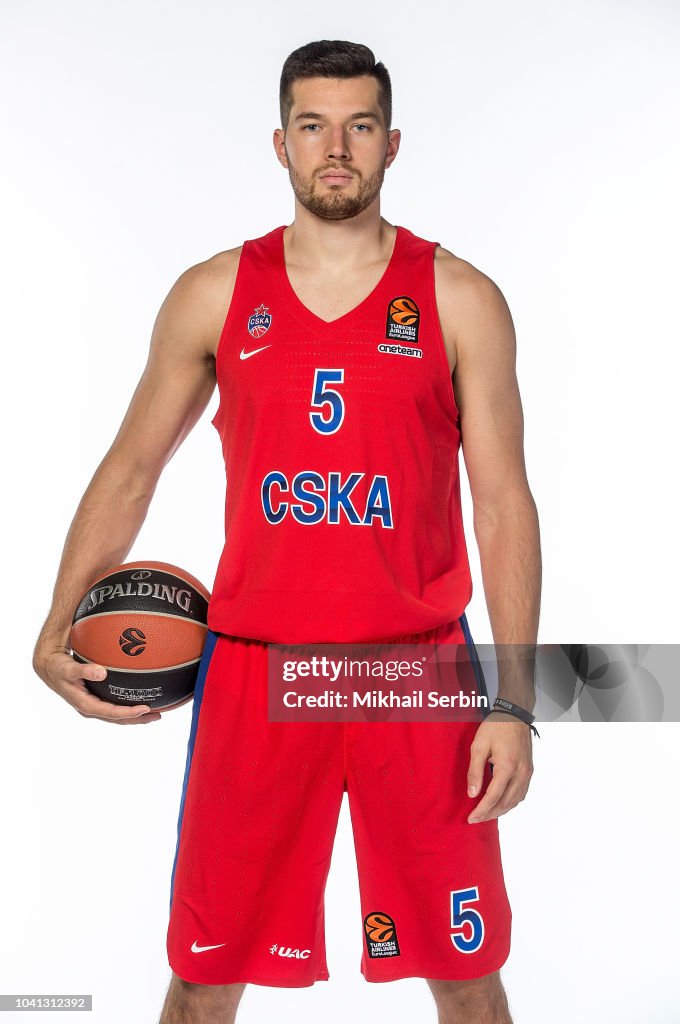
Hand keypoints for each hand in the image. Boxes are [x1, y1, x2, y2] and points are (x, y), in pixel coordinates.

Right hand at [33, 646, 161, 724]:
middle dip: (138, 719)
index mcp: (85, 705)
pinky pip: (114, 706)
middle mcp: (91, 708)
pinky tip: (140, 699)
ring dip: (135, 715)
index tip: (145, 708)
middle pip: (118, 718)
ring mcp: (93, 705)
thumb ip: (85, 670)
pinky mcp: (95, 700)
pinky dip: (127, 705)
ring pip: (118, 715)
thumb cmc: (59, 668)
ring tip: (155, 712)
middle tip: (158, 714)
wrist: (50, 669)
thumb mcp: (69, 669)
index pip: (111, 713)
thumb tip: (102, 673)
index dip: (128, 713)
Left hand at [466, 712, 533, 823]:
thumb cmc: (495, 727)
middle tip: (476, 819)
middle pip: (505, 803)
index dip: (481, 810)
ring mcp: (527, 773)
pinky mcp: (529, 771)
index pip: (493, 797)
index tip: (471, 818)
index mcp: (507, 767)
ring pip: (515, 801)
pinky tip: (500, 803)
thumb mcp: (479, 746)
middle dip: (490, 814)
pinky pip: (521, 793)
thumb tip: (472, 793)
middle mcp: (520, 773)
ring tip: (486, 814)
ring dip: (500, 810)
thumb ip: (475, 771)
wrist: (514, 715)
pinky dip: (510, 802)